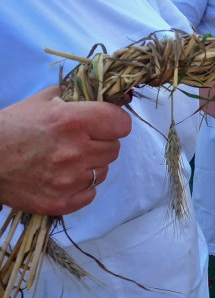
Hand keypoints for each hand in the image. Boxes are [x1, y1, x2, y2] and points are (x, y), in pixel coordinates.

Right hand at [0, 86, 131, 214]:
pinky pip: (91, 193)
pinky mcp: (61, 202)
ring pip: (103, 171)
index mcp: (72, 121)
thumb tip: (97, 95)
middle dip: (102, 142)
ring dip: (92, 164)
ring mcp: (69, 180)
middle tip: (81, 141)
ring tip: (69, 159)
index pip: (121, 124)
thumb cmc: (10, 127)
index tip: (106, 123)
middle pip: (114, 148)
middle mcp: (75, 151)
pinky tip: (65, 177)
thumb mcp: (40, 101)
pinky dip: (82, 186)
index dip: (115, 122)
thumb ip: (72, 97)